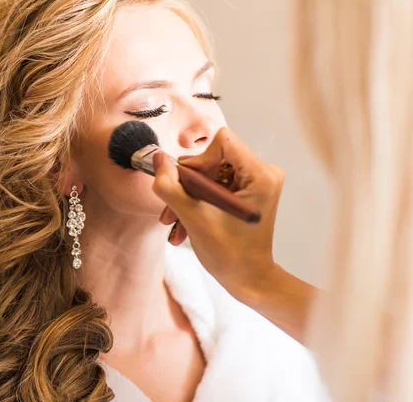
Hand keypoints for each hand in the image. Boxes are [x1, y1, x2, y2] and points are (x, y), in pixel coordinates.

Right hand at [152, 128, 284, 299]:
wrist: (247, 280)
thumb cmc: (229, 255)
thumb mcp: (194, 218)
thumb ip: (171, 186)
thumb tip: (158, 159)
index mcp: (260, 175)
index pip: (222, 141)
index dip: (199, 160)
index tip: (189, 186)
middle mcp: (263, 173)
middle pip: (214, 157)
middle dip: (189, 183)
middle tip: (172, 208)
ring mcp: (255, 182)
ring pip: (211, 172)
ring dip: (188, 195)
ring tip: (173, 221)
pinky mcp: (247, 192)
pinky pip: (215, 184)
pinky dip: (197, 200)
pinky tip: (183, 224)